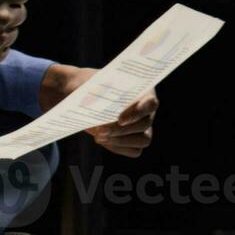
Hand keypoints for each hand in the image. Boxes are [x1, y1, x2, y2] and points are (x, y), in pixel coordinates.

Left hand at [39, 64, 159, 158]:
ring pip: (143, 140)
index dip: (137, 113)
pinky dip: (118, 148)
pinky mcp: (136, 139)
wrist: (83, 96)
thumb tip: (94, 105)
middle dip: (121, 130)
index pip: (150, 103)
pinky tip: (103, 140)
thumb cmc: (89, 86)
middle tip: (100, 130)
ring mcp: (144, 126)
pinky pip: (134, 150)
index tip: (119, 119)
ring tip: (99, 137)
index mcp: (143, 90)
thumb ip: (93, 91)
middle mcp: (147, 109)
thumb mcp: (89, 84)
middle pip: (144, 124)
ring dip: (120, 141)